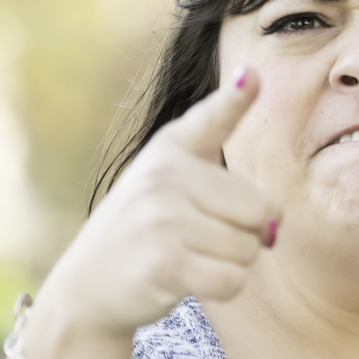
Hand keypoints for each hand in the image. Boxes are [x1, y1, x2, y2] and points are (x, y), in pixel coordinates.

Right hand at [36, 66, 279, 340]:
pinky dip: (225, 286)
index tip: (252, 72)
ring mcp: (162, 221)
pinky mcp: (165, 266)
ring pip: (249, 248)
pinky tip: (192, 278)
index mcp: (170, 150)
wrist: (87, 284)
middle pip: (261, 209)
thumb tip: (271, 193)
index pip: (212, 119)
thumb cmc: (146, 227)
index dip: (235, 97)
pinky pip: (233, 279)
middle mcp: (164, 178)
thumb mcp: (168, 177)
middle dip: (250, 232)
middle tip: (210, 236)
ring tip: (194, 255)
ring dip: (234, 262)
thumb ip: (221, 167)